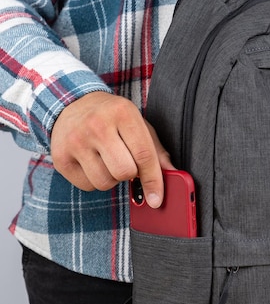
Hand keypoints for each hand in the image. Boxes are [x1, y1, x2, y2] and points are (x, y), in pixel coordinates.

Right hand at [50, 92, 173, 207]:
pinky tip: (92, 164)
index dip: (154, 180)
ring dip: (112, 178)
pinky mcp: (61, 157)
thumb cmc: (112, 118)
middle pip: (124, 172)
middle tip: (126, 163)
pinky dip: (95, 181)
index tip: (157, 199)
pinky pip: (87, 186)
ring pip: (105, 182)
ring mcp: (76, 141)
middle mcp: (97, 125)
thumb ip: (156, 151)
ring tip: (108, 161)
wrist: (71, 104)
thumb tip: (173, 175)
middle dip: (130, 174)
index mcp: (122, 113)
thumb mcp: (138, 124)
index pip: (144, 155)